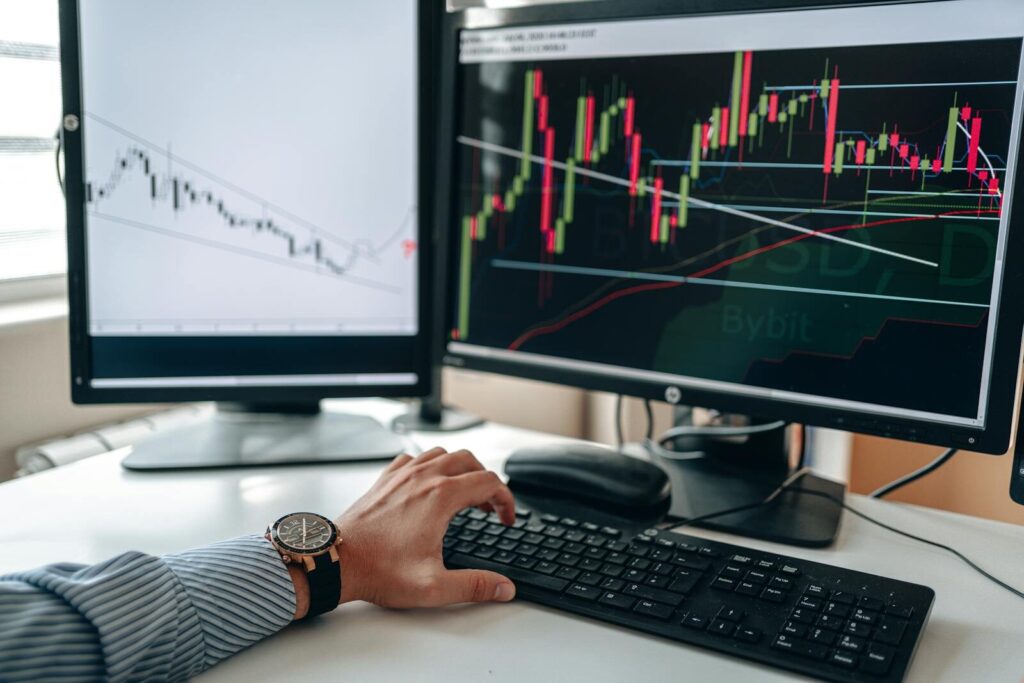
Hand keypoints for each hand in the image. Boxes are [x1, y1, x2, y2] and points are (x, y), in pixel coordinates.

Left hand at [334, 447, 516, 607]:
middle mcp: (422, 478)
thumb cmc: (378, 569)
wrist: (337, 560)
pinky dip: (429, 465)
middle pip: (469, 462)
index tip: (505, 519)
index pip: (489, 483)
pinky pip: (414, 458)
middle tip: (489, 507)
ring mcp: (402, 475)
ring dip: (460, 469)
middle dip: (486, 481)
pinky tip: (428, 483)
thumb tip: (503, 588)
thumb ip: (474, 586)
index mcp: (440, 497)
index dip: (506, 500)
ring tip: (465, 492)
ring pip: (442, 454)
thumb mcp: (434, 586)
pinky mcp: (385, 480)